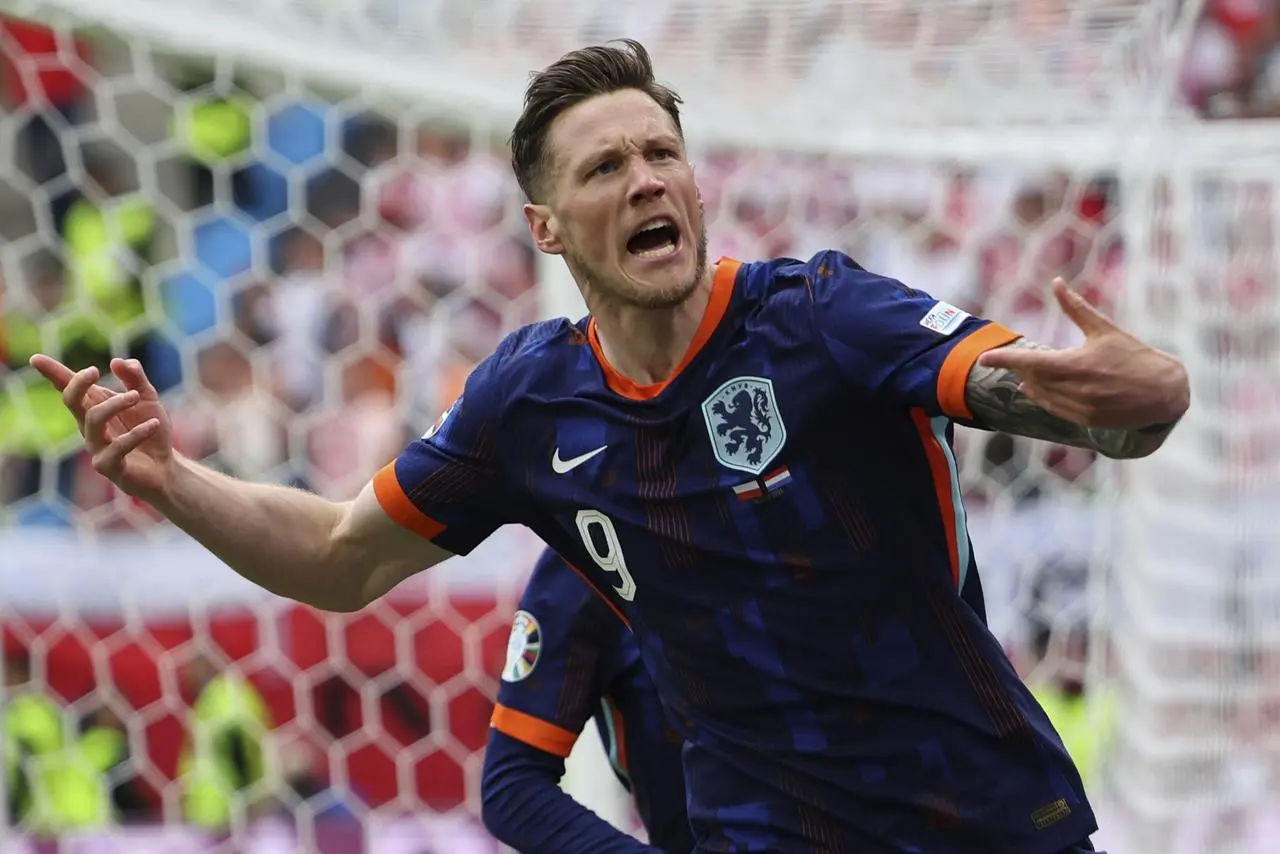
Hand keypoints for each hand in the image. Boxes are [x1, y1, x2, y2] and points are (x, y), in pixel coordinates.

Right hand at [29, 354, 175, 498]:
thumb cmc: (150, 432)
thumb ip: (135, 379)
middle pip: (72, 401)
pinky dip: (136, 433)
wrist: (165, 468)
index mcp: (94, 407)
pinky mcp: (109, 466)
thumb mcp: (147, 400)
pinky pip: (117, 447)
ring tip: (136, 396)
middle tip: (95, 370)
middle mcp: (89, 426)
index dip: (52, 373)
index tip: (35, 358)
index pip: (68, 388)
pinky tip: (153, 424)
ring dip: (115, 404)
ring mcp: (96, 446)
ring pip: (93, 420)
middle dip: (78, 384)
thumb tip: (118, 361)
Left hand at [977, 279, 1189, 429]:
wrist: (1166, 391)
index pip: (1031, 363)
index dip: (1005, 360)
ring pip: (1043, 397)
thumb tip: (1056, 283)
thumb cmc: (1135, 355)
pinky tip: (1037, 392)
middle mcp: (1077, 388)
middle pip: (1034, 380)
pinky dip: (1044, 400)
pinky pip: (1056, 411)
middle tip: (1016, 362)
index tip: (984, 358)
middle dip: (1022, 370)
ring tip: (1025, 378)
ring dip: (1031, 386)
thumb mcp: (1105, 329)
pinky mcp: (1089, 421)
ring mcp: (1082, 408)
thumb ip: (1076, 308)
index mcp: (1078, 364)